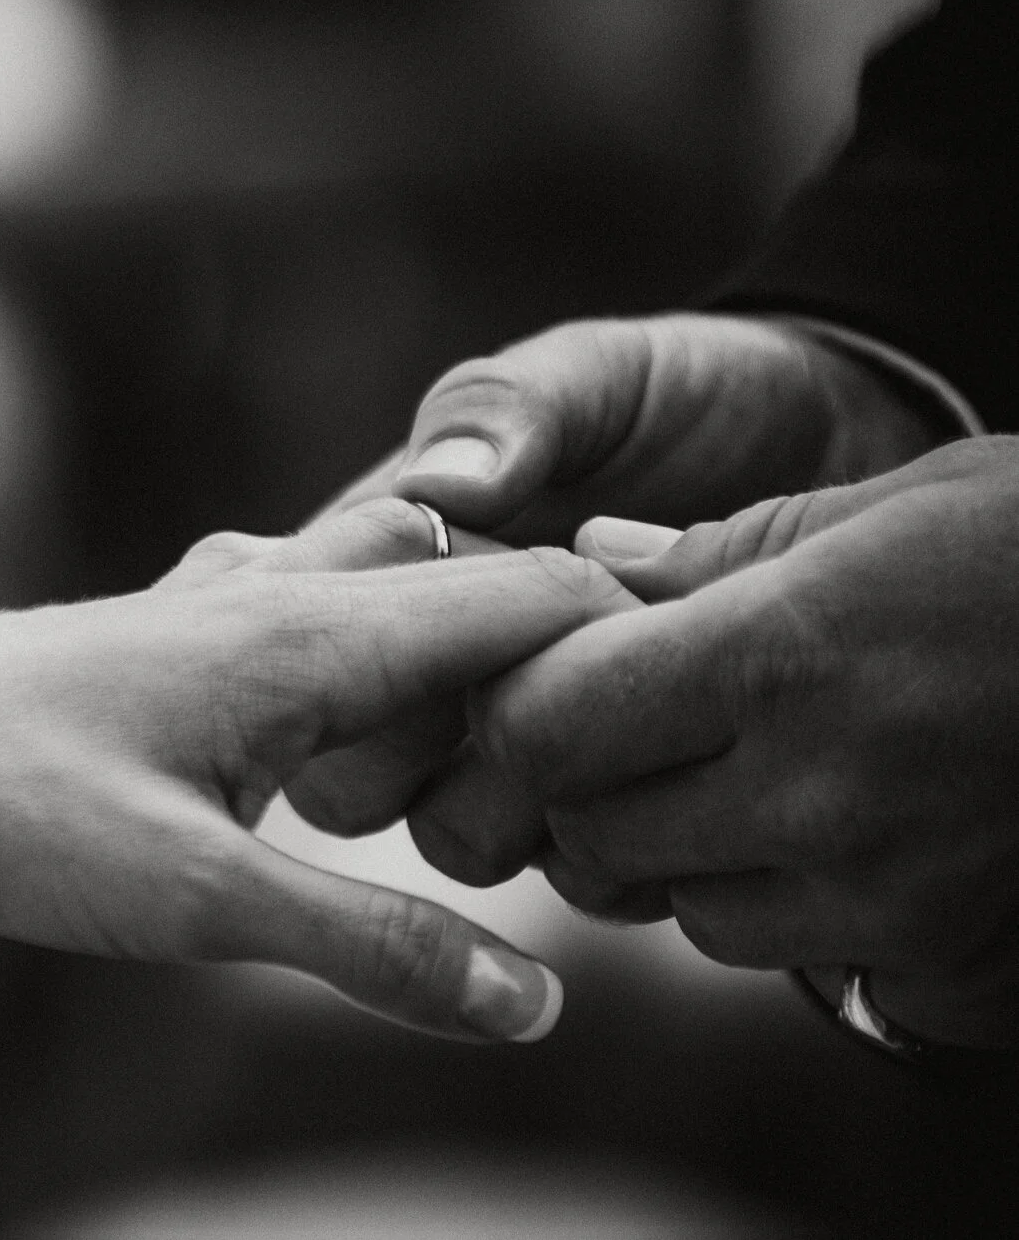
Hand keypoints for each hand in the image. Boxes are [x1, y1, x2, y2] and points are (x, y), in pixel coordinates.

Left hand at [0, 499, 631, 1042]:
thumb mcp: (193, 898)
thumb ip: (370, 943)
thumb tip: (538, 1002)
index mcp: (311, 632)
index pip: (530, 593)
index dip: (636, 645)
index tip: (707, 719)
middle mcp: (274, 599)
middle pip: (471, 584)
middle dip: (561, 652)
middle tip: (628, 753)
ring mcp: (213, 618)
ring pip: (385, 600)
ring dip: (459, 661)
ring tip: (522, 751)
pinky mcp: (165, 659)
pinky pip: (309, 633)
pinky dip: (370, 674)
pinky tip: (355, 735)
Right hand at [292, 314, 943, 840]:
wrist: (831, 443)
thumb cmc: (690, 393)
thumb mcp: (597, 374)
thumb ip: (509, 411)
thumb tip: (447, 490)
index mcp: (381, 568)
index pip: (323, 649)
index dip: (406, 641)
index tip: (528, 587)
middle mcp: (418, 676)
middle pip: (350, 776)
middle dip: (452, 745)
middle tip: (572, 670)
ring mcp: (507, 751)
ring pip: (446, 838)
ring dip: (531, 805)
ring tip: (628, 725)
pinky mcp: (601, 806)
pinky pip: (565, 875)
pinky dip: (614, 848)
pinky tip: (678, 781)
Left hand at [418, 438, 1018, 1047]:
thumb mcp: (874, 509)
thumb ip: (708, 553)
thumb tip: (583, 563)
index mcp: (781, 656)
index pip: (544, 728)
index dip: (521, 711)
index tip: (547, 681)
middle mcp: (822, 793)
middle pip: (593, 836)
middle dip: (590, 789)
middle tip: (644, 733)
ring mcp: (891, 896)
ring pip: (691, 914)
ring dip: (693, 858)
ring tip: (769, 773)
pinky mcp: (953, 965)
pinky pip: (812, 966)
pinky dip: (805, 915)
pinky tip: (860, 836)